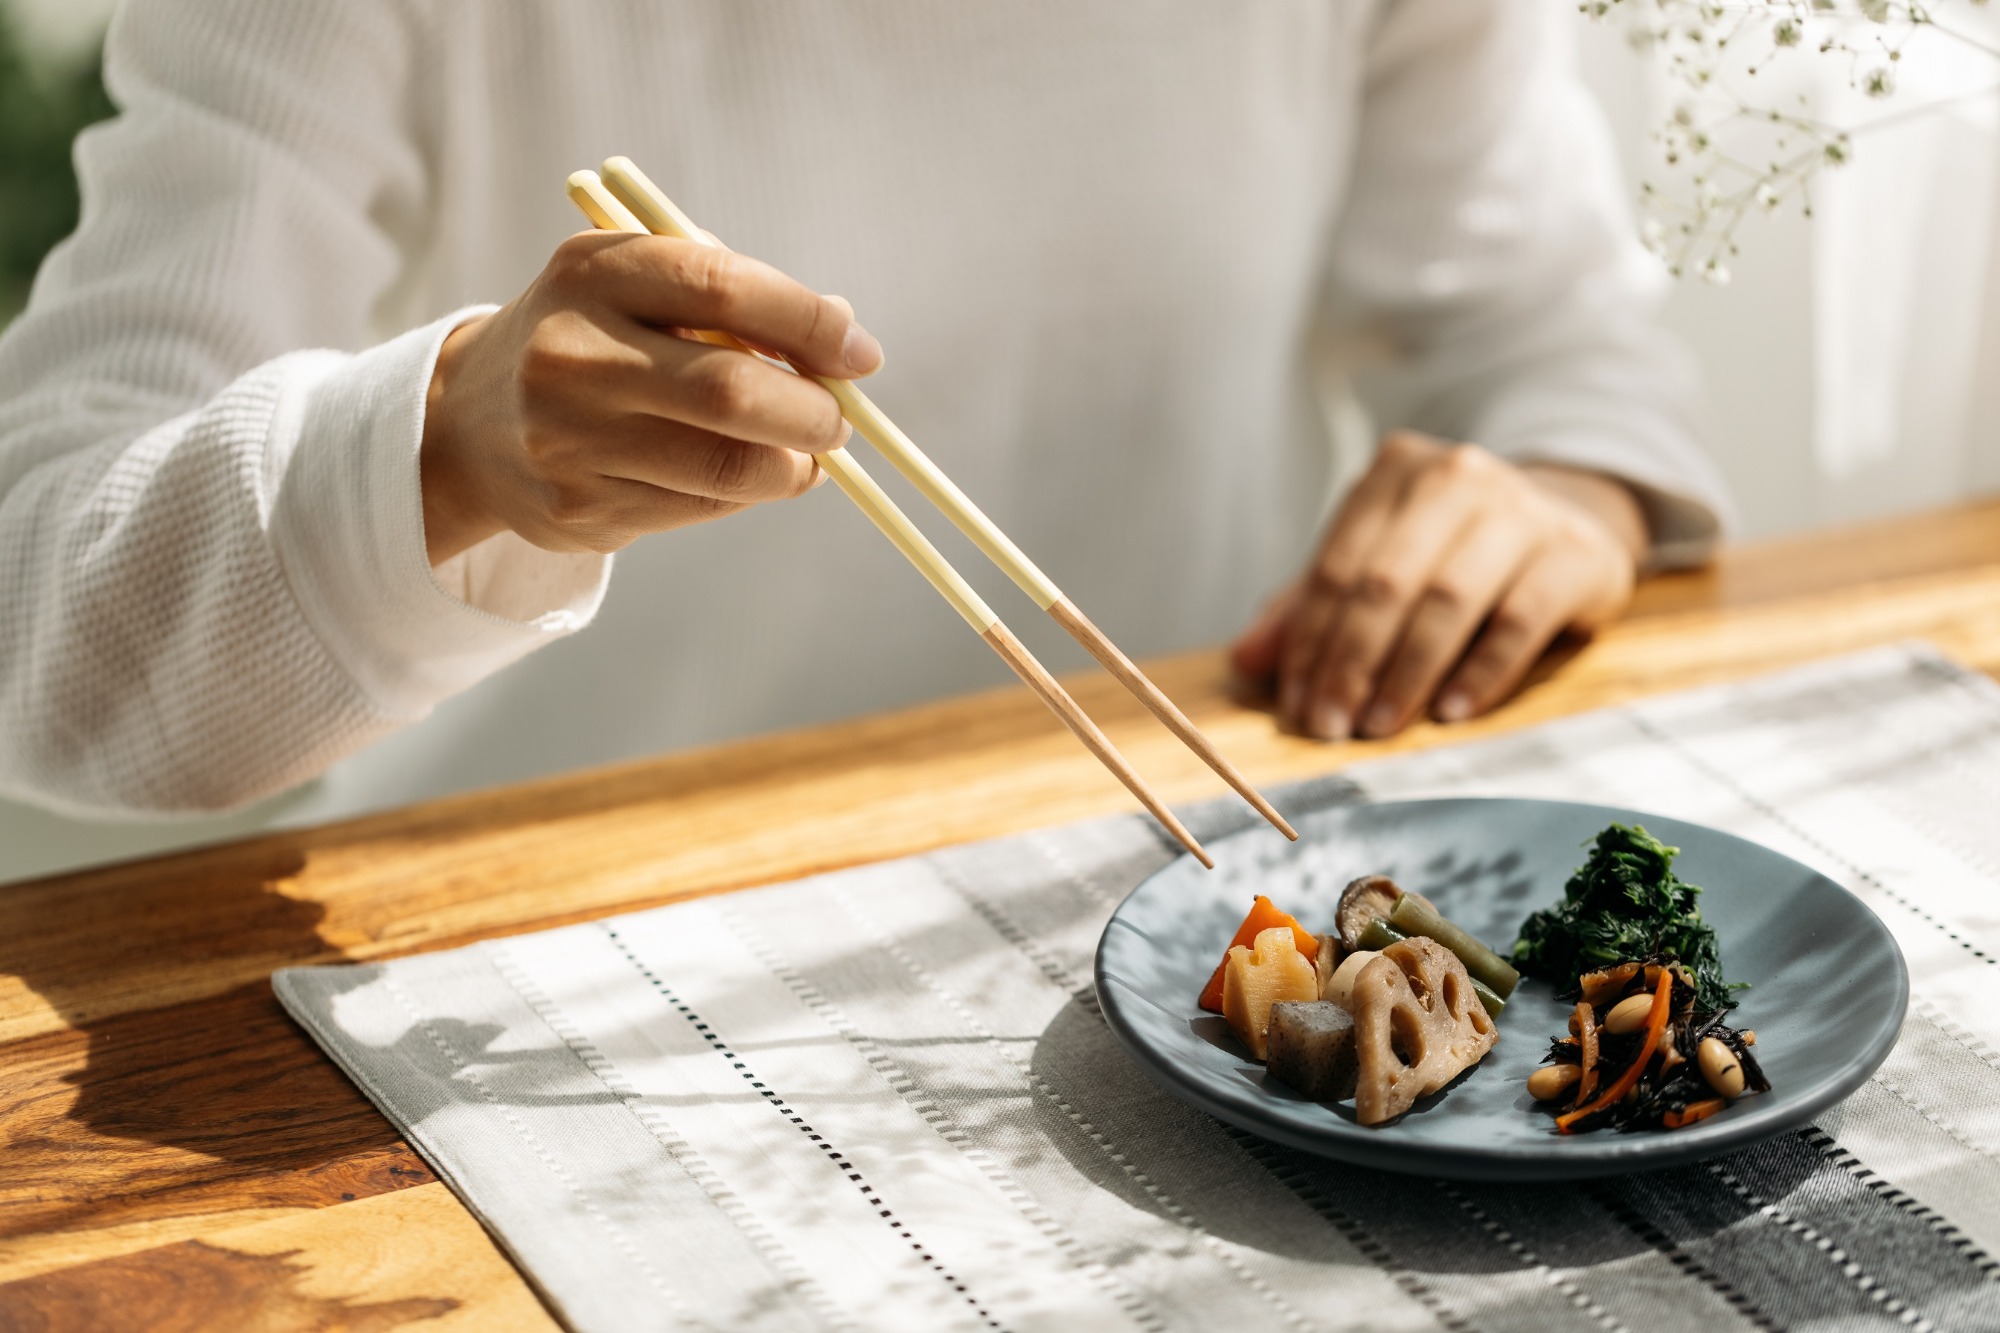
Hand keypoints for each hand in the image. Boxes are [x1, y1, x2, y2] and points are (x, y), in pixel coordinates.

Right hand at [419, 230, 883, 563]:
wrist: (470, 423)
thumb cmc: (592, 338)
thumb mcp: (636, 286)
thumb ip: (732, 297)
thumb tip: (844, 339)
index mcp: (592, 274)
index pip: (722, 287)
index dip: (807, 323)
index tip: (859, 353)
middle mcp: (571, 355)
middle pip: (730, 392)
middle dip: (811, 412)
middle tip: (839, 420)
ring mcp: (569, 440)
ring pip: (724, 468)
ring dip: (792, 466)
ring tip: (805, 454)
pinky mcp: (578, 509)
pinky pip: (699, 508)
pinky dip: (744, 494)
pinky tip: (744, 475)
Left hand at [1230, 432, 1645, 739]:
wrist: (1570, 523)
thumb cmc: (1453, 551)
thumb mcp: (1379, 565)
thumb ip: (1309, 608)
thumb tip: (1246, 660)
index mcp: (1397, 471)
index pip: (1339, 566)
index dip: (1311, 641)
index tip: (1297, 704)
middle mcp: (1459, 476)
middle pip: (1387, 582)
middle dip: (1351, 662)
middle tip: (1330, 726)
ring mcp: (1524, 509)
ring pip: (1449, 599)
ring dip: (1406, 672)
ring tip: (1379, 726)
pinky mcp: (1576, 553)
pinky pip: (1519, 621)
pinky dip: (1479, 672)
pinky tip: (1448, 712)